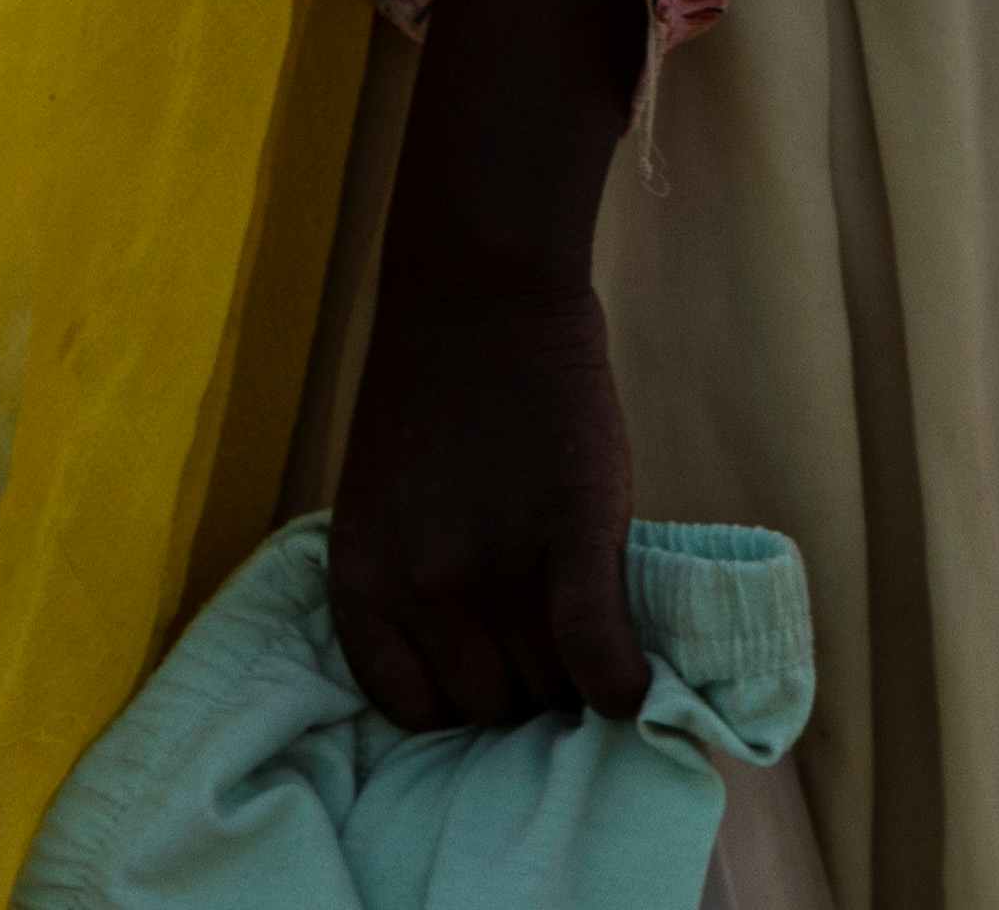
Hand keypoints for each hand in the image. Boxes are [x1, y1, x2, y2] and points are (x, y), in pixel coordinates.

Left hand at [325, 247, 641, 730]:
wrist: (478, 288)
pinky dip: (622, 683)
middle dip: (523, 693)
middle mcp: (418, 591)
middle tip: (554, 654)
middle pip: (488, 707)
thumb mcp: (387, 500)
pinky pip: (597, 658)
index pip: (413, 709)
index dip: (461, 703)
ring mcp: (494, 572)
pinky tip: (637, 684)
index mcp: (361, 583)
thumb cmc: (433, 386)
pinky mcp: (570, 541)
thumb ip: (418, 580)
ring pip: (547, 691)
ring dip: (575, 686)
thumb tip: (485, 662)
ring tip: (595, 650)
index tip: (494, 679)